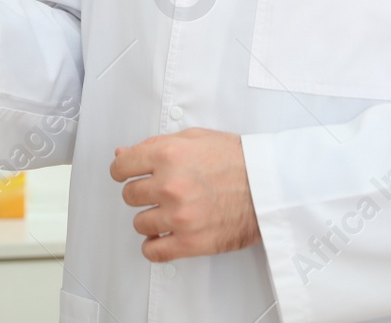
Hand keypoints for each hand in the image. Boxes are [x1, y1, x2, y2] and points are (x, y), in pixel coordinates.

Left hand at [110, 128, 259, 261]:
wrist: (269, 187)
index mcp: (168, 154)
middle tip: (159, 191)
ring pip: (139, 222)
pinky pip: (153, 251)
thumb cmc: (237, 160)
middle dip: (142, 192)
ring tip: (168, 212)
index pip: (121, 167)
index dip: (123, 170)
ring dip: (150, 218)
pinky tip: (162, 236)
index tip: (128, 174)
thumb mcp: (194, 138)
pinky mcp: (191, 242)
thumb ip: (154, 145)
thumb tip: (123, 154)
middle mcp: (170, 185)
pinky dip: (153, 246)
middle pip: (129, 195)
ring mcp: (179, 216)